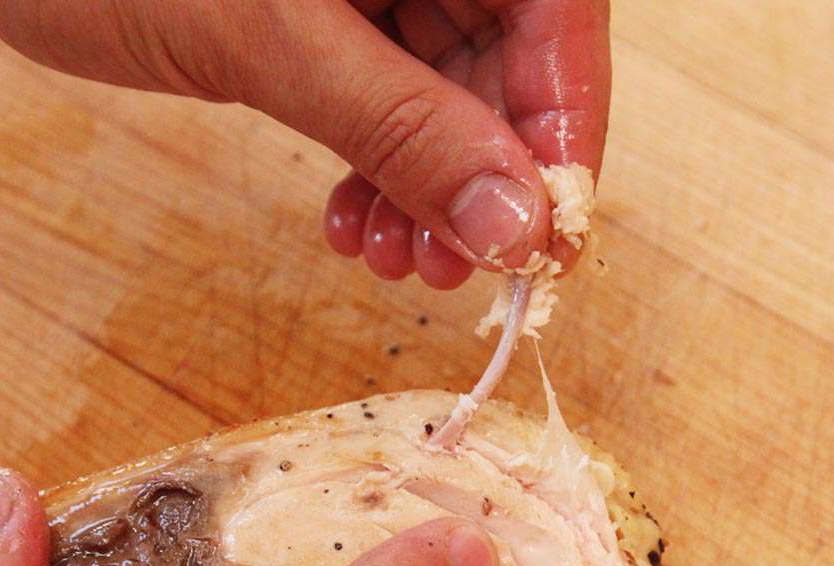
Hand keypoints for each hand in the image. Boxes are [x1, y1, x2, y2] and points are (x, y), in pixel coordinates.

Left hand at [0, 0, 610, 287]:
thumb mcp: (269, 37)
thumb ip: (401, 128)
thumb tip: (515, 222)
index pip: (557, 12)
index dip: (565, 129)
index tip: (548, 238)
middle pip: (513, 57)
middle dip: (486, 177)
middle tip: (452, 271)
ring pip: (450, 88)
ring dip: (430, 188)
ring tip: (389, 261)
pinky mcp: (332, 6)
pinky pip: (389, 93)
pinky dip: (379, 165)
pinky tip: (349, 219)